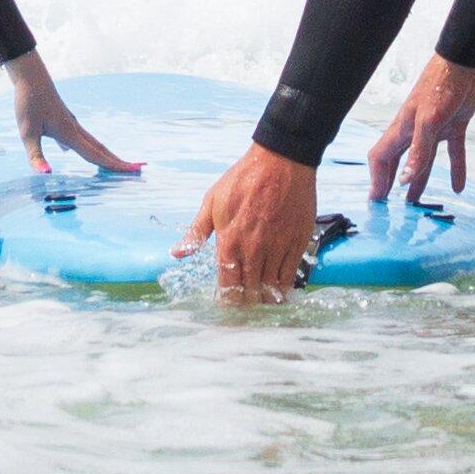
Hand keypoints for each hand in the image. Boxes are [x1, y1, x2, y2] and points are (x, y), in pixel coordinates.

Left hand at [10, 55, 138, 179]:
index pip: (95, 155)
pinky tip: (74, 149)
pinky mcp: (65, 120)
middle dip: (117, 161)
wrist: (30, 77)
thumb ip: (36, 156)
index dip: (114, 166)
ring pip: (93, 143)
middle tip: (136, 169)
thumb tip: (46, 174)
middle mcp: (75, 129)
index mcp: (69, 133)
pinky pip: (82, 138)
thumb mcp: (27, 133)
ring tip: (115, 164)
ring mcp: (72, 123)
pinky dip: (89, 147)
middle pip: (101, 149)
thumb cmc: (28, 103)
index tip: (133, 170)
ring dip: (106, 155)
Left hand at [175, 142, 322, 301]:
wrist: (281, 162)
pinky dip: (285, 288)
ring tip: (262, 305)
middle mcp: (253, 249)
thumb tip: (177, 254)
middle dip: (246, 304)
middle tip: (245, 311)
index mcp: (229, 241)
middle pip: (250, 291)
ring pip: (271, 286)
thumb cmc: (243, 179)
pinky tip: (281, 294)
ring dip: (266, 299)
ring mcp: (277, 247)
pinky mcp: (297, 242)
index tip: (227, 309)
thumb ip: (196, 232)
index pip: (227, 285)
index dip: (228, 302)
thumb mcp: (212, 202)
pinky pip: (291, 274)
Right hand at [360, 56, 474, 205]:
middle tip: (389, 204)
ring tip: (416, 202)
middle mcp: (415, 130)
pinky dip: (456, 169)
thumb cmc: (443, 85)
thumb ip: (418, 151)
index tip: (377, 200)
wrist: (467, 62)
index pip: (381, 158)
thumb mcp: (429, 121)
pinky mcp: (454, 125)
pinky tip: (458, 186)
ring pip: (424, 160)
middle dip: (392, 181)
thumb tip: (405, 180)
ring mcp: (435, 128)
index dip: (377, 179)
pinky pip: (452, 152)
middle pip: (398, 161)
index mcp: (402, 128)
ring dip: (420, 180)